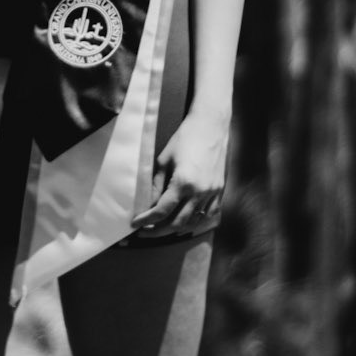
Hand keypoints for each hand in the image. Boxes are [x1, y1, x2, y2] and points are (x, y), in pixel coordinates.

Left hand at [129, 106, 229, 237]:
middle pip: (177, 223)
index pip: (162, 211)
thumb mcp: (164, 159)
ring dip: (176, 227)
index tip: (135, 225)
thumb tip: (148, 203)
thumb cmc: (185, 138)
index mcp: (183, 183)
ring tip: (162, 226)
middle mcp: (199, 192)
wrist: (210, 125)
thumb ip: (155, 184)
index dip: (146, 220)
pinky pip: (209, 215)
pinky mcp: (220, 191)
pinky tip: (185, 219)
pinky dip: (195, 221)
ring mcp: (212, 193)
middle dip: (159, 230)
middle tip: (146, 230)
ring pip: (193, 222)